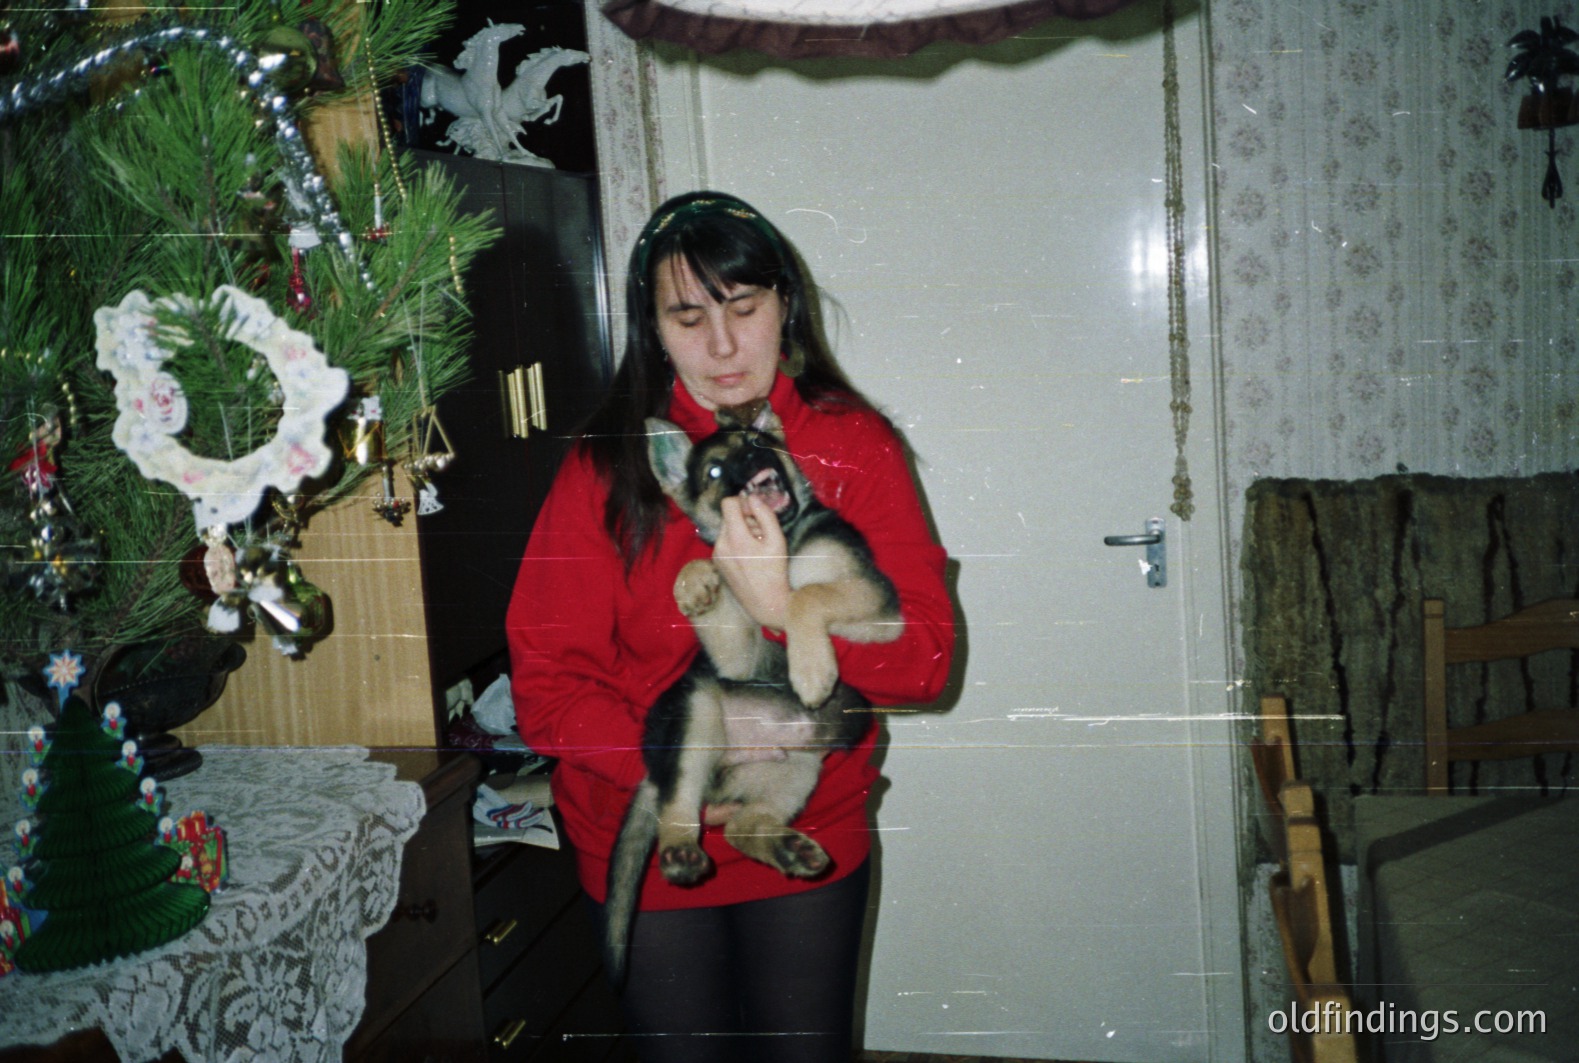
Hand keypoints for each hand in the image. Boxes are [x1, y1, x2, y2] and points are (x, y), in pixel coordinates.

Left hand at [711, 493, 789, 630]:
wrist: (765, 603)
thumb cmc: (774, 572)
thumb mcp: (777, 540)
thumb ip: (765, 515)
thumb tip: (753, 498)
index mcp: (735, 537)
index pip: (728, 503)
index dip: (743, 502)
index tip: (756, 511)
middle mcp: (721, 544)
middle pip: (728, 516)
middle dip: (745, 518)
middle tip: (762, 533)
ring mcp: (717, 554)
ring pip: (727, 529)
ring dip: (742, 531)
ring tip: (758, 547)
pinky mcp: (717, 562)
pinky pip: (725, 542)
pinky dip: (736, 543)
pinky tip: (750, 557)